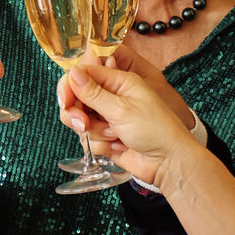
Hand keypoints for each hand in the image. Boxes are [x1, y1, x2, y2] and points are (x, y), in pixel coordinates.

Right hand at [62, 62, 198, 189]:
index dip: (70, 87)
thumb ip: (94, 93)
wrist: (168, 162)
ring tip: (114, 136)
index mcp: (119, 82)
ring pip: (82, 121)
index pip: (83, 75)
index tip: (65, 102)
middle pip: (77, 99)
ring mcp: (109, 118)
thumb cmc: (155, 129)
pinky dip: (102, 145)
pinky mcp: (108, 138)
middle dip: (78, 114)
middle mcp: (112, 97)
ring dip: (95, 131)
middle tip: (84, 124)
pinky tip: (120, 146)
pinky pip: (90, 140)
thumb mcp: (122, 108)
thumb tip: (72, 72)